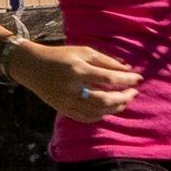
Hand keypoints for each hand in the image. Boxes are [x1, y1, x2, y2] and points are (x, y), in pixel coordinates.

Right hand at [3, 39, 143, 123]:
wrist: (32, 67)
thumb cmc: (60, 56)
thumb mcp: (83, 52)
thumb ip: (105, 61)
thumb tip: (127, 69)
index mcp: (79, 70)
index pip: (109, 79)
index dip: (127, 79)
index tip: (138, 78)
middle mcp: (73, 88)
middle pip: (105, 100)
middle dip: (124, 98)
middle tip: (134, 93)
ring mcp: (67, 102)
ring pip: (97, 112)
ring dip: (115, 108)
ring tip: (124, 101)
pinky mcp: (63, 109)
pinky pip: (86, 118)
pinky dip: (100, 115)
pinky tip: (108, 109)